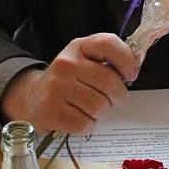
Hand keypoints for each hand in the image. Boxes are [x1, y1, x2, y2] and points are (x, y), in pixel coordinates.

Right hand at [0, 33, 138, 134]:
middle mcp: (66, 63)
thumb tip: (135, 66)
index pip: (108, 43)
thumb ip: (110, 61)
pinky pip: (85, 124)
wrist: (32, 97)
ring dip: (102, 112)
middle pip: (109, 82)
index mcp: (78, 47)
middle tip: (111, 99)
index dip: (126, 61)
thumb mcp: (86, 61)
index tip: (130, 75)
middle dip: (118, 96)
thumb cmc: (69, 80)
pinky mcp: (51, 111)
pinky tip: (78, 117)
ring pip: (99, 106)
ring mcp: (56, 87)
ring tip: (91, 108)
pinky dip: (88, 125)